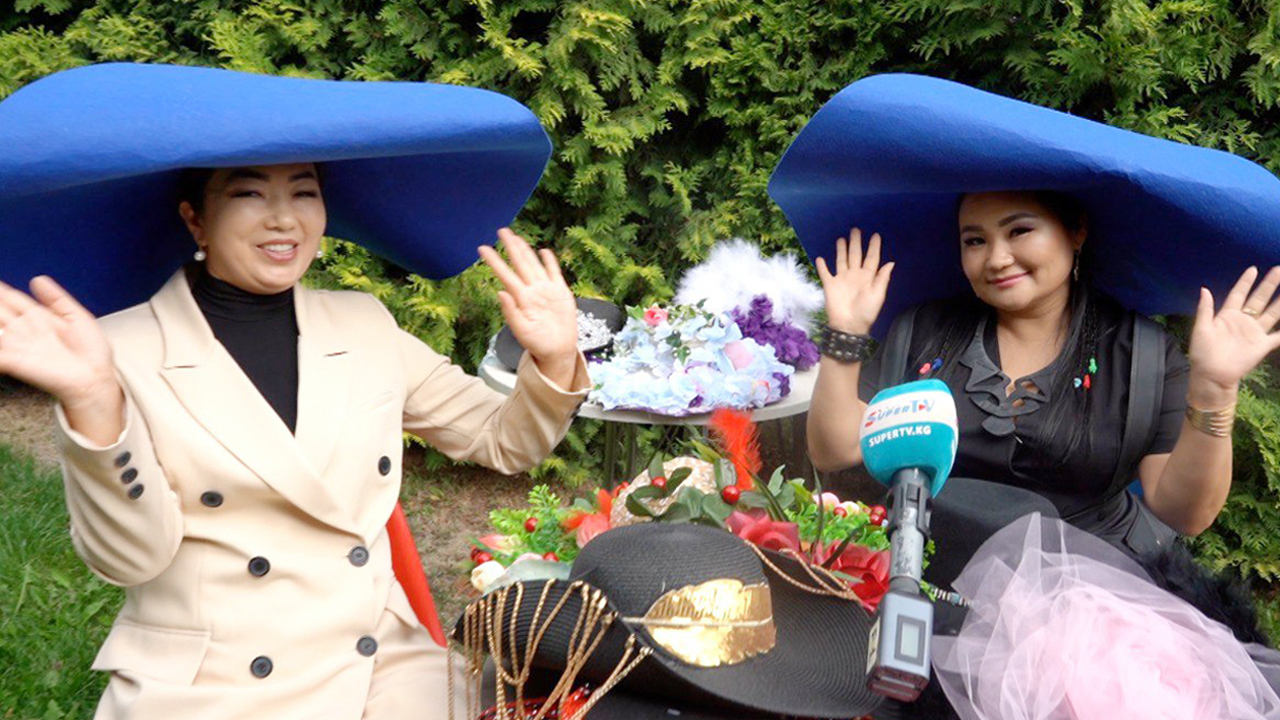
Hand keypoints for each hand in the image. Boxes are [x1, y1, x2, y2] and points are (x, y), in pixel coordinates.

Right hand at [0, 276, 117, 406]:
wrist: (95, 378)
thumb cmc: (90, 352)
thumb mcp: (77, 317)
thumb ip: (57, 299)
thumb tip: (38, 278)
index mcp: (38, 317)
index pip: (12, 298)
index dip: (2, 290)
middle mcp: (24, 330)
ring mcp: (17, 345)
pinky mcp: (13, 362)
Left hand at [479, 229, 577, 377]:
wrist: (558, 350)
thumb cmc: (537, 343)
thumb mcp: (522, 331)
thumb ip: (511, 312)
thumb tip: (499, 292)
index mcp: (521, 298)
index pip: (505, 274)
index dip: (494, 261)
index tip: (482, 248)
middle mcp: (532, 290)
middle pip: (520, 263)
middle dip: (511, 247)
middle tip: (501, 230)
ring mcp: (546, 289)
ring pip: (534, 264)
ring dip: (525, 250)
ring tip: (516, 237)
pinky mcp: (560, 292)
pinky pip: (554, 272)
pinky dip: (549, 261)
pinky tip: (543, 251)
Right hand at [815, 228, 894, 333]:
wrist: (848, 325)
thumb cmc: (866, 312)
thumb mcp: (878, 295)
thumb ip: (882, 278)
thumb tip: (891, 262)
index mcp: (867, 277)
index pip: (871, 258)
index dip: (874, 247)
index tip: (876, 235)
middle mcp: (854, 275)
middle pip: (855, 255)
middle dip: (856, 243)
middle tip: (856, 229)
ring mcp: (842, 279)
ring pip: (841, 260)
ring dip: (841, 250)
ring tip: (841, 239)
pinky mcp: (830, 285)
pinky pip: (825, 273)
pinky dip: (822, 266)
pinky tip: (820, 258)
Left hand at [1187, 266, 1279, 402]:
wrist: (1212, 375)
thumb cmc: (1202, 353)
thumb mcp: (1201, 329)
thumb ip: (1205, 309)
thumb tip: (1204, 288)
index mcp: (1227, 315)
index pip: (1238, 294)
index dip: (1245, 282)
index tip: (1253, 269)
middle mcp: (1243, 321)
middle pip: (1259, 299)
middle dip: (1269, 284)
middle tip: (1279, 270)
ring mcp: (1254, 332)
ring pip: (1272, 312)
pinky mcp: (1262, 345)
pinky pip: (1278, 336)